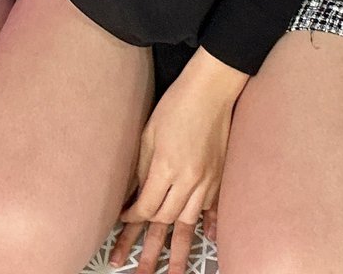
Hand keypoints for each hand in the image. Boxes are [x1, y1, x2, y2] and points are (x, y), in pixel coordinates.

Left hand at [108, 74, 233, 272]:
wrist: (212, 88)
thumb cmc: (177, 104)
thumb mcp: (148, 134)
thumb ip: (139, 169)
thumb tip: (131, 196)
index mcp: (166, 167)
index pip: (145, 208)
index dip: (131, 220)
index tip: (121, 223)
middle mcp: (189, 179)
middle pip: (165, 220)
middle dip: (149, 247)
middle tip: (137, 270)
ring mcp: (208, 180)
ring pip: (188, 222)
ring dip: (178, 250)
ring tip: (171, 273)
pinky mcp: (220, 175)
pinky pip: (213, 209)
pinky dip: (208, 226)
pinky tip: (206, 242)